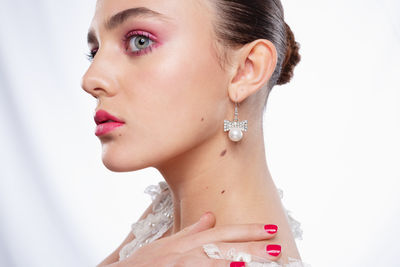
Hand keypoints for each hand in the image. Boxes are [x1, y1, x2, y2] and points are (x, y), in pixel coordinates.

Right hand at [106, 212, 280, 266]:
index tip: (270, 229)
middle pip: (224, 250)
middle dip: (252, 249)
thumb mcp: (162, 246)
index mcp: (184, 244)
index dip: (246, 231)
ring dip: (241, 263)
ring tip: (267, 263)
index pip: (221, 233)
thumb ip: (188, 232)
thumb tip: (209, 216)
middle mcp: (184, 255)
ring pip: (216, 264)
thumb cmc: (138, 266)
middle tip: (278, 247)